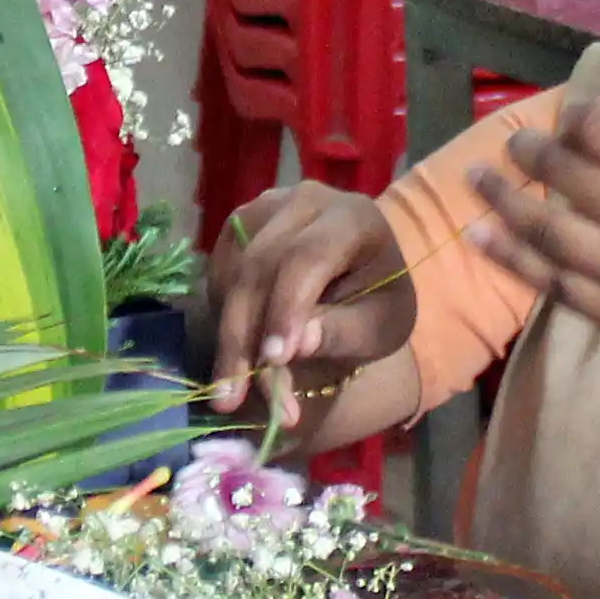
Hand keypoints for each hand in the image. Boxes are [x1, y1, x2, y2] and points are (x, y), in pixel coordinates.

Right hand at [200, 182, 416, 423]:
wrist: (361, 276)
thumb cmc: (377, 304)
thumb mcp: (380, 328)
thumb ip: (342, 334)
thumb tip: (298, 344)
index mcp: (354, 217)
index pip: (309, 257)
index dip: (286, 308)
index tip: (273, 360)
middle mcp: (305, 201)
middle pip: (260, 267)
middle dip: (244, 337)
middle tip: (232, 397)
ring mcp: (266, 208)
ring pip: (232, 276)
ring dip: (230, 337)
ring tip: (235, 390)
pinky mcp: (239, 225)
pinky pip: (220, 278)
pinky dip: (225, 321)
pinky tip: (241, 354)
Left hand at [465, 86, 599, 423]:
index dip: (580, 114)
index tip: (576, 115)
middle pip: (569, 175)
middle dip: (530, 151)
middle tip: (515, 142)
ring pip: (548, 231)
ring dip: (502, 199)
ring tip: (475, 175)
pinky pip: (554, 284)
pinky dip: (511, 257)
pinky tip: (480, 235)